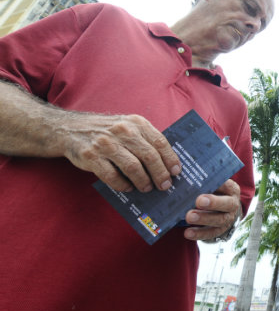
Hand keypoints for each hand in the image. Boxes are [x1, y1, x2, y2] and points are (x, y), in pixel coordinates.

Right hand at [62, 113, 180, 191]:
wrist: (70, 129)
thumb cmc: (107, 131)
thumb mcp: (128, 126)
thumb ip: (146, 139)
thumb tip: (167, 163)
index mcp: (136, 122)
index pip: (160, 142)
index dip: (170, 159)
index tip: (176, 172)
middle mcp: (122, 130)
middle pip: (149, 157)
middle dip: (160, 174)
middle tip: (165, 185)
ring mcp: (106, 143)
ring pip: (133, 168)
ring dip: (143, 182)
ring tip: (147, 188)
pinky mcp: (91, 156)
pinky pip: (113, 176)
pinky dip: (123, 185)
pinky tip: (128, 187)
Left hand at [184, 179, 241, 240]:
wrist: (224, 211)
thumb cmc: (214, 193)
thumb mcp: (214, 185)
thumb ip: (205, 182)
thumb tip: (189, 177)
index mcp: (232, 190)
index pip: (227, 185)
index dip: (219, 185)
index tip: (206, 183)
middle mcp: (233, 204)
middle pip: (227, 204)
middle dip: (213, 203)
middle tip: (199, 201)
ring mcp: (228, 219)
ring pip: (219, 220)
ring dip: (204, 219)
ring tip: (189, 217)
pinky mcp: (221, 231)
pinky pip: (211, 233)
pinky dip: (199, 233)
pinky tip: (188, 233)